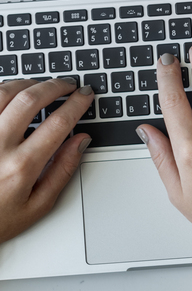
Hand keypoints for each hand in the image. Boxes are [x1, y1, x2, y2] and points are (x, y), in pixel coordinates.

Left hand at [0, 78, 92, 242]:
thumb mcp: (37, 206)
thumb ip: (63, 171)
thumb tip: (81, 142)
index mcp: (21, 166)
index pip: (58, 122)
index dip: (77, 103)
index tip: (85, 95)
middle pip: (30, 99)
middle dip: (55, 85)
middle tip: (67, 84)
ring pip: (3, 93)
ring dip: (26, 84)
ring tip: (39, 87)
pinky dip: (1, 93)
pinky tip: (10, 96)